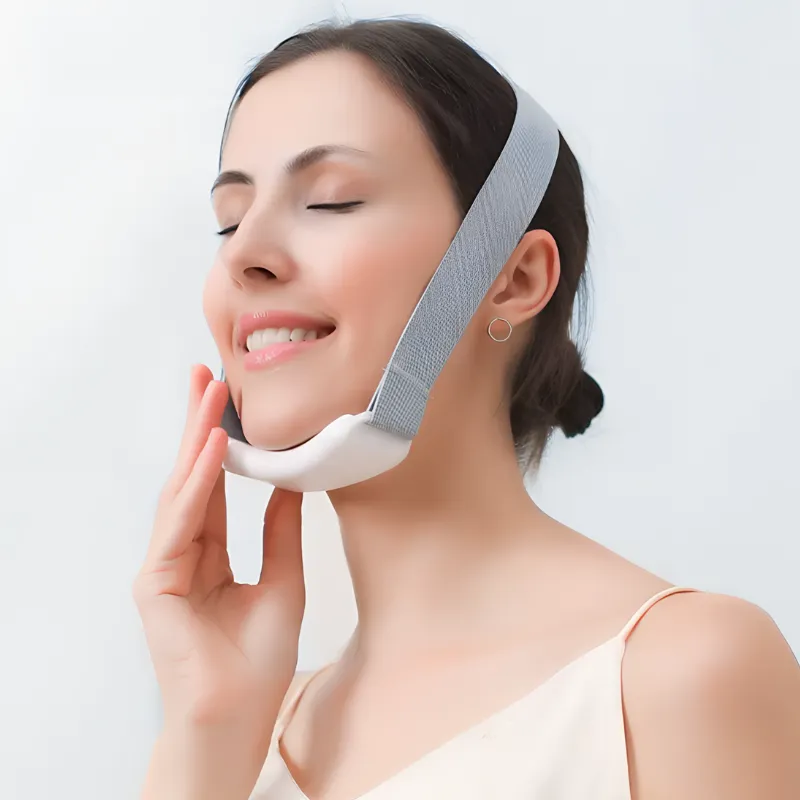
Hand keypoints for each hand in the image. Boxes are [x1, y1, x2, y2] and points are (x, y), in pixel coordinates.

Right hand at [134, 364, 303, 750]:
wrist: (240, 716)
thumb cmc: (258, 661)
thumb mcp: (284, 581)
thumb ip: (281, 532)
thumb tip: (289, 485)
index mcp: (210, 555)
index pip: (213, 487)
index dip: (219, 444)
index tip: (227, 403)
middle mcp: (183, 554)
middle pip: (192, 477)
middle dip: (198, 424)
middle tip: (206, 375)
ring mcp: (165, 567)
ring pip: (181, 490)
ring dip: (196, 439)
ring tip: (209, 393)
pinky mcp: (156, 582)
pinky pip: (181, 522)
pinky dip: (198, 482)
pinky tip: (212, 448)